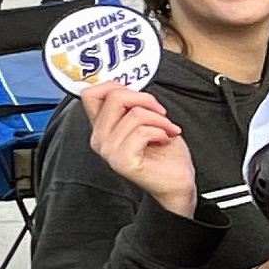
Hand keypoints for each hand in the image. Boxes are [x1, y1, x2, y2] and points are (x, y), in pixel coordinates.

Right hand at [82, 82, 194, 214]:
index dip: (117, 86)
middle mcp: (100, 138)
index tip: (140, 98)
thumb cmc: (166, 153)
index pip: (91, 94)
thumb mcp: (147, 120)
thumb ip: (131, 105)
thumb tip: (127, 87)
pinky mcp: (122, 160)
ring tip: (167, 130)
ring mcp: (109, 151)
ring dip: (160, 119)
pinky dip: (160, 131)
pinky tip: (165, 139)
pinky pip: (142, 132)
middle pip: (115, 97)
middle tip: (161, 113)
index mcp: (102, 127)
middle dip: (146, 100)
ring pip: (134, 114)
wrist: (177, 182)